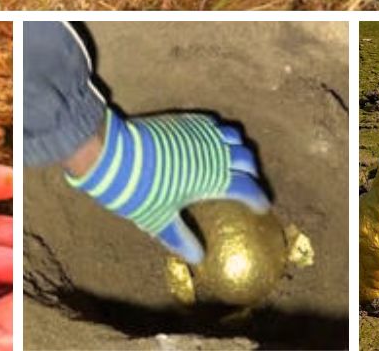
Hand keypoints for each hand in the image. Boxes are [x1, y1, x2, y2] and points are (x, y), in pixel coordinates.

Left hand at [65, 108, 268, 263]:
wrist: (116, 154)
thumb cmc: (140, 191)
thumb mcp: (159, 221)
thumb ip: (181, 238)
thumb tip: (197, 258)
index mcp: (213, 179)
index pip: (247, 188)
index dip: (258, 199)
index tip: (262, 208)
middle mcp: (213, 152)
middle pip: (246, 158)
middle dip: (252, 173)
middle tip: (250, 186)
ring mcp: (200, 132)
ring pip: (233, 136)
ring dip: (239, 149)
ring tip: (235, 161)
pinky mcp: (185, 119)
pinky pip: (214, 123)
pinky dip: (221, 133)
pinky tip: (213, 141)